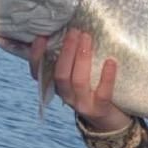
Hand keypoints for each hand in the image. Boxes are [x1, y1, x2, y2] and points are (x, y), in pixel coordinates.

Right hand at [0, 29, 128, 132]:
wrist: (109, 122)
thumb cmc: (93, 89)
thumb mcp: (77, 74)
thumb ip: (71, 58)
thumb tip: (71, 26)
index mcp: (56, 85)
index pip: (38, 72)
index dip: (36, 55)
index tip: (40, 37)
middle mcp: (65, 96)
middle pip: (60, 73)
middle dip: (66, 51)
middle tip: (75, 31)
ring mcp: (82, 104)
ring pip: (78, 81)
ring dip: (82, 58)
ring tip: (88, 38)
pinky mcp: (99, 109)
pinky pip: (102, 93)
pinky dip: (106, 77)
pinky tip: (111, 61)